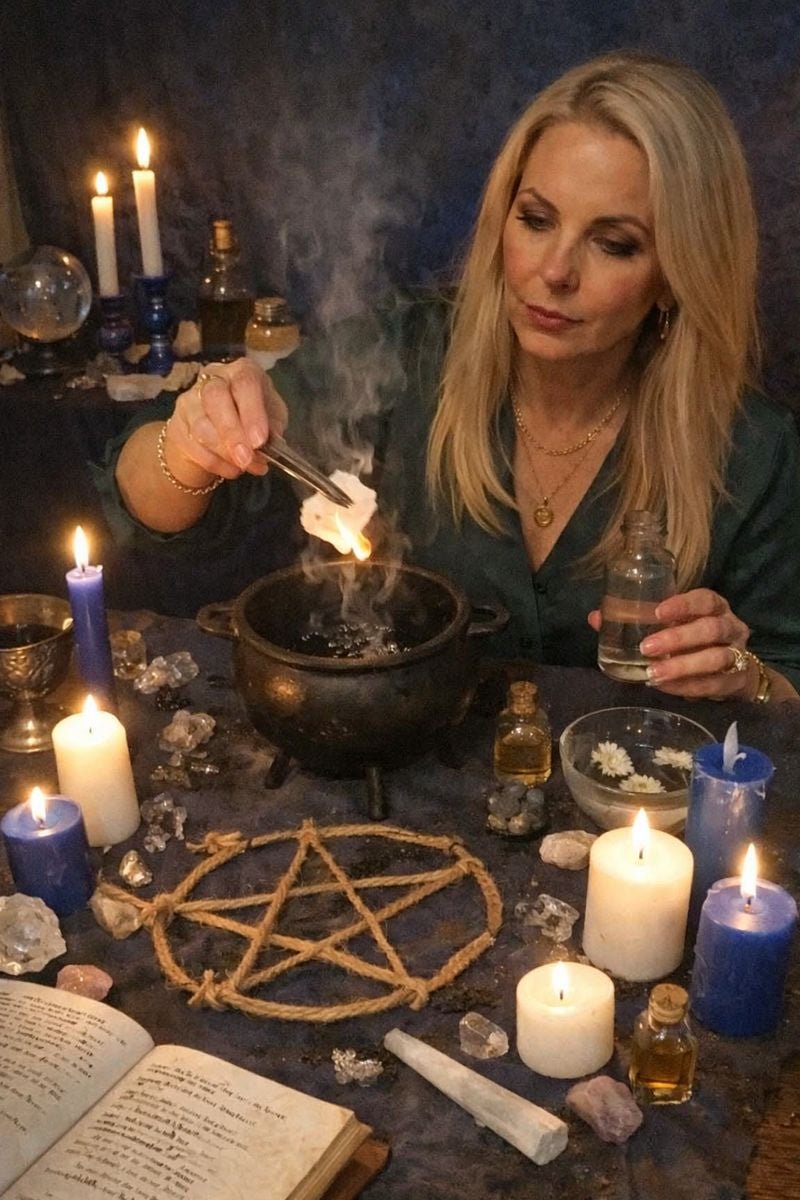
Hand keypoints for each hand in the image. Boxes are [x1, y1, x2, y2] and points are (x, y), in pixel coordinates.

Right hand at [166, 358, 288, 481]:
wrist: (220, 429)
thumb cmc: (252, 419)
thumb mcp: (271, 417)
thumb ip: (273, 427)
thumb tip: (270, 444)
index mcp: (242, 371)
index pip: (245, 383)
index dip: (252, 412)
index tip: (259, 441)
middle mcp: (213, 379)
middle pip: (215, 398)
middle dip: (232, 433)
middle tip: (247, 458)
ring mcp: (190, 400)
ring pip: (201, 426)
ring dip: (225, 453)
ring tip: (245, 466)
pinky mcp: (177, 424)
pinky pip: (193, 446)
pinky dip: (215, 463)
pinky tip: (231, 470)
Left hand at [589, 588, 756, 700]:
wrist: (733, 670)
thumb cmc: (694, 640)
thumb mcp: (673, 625)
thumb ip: (639, 620)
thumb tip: (596, 618)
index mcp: (715, 607)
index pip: (705, 599)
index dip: (684, 604)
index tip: (658, 612)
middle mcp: (731, 627)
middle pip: (710, 629)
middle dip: (678, 638)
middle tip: (647, 648)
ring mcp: (738, 654)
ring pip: (716, 657)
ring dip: (682, 666)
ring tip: (653, 674)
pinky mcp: (736, 680)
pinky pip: (714, 684)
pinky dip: (688, 687)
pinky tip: (666, 688)